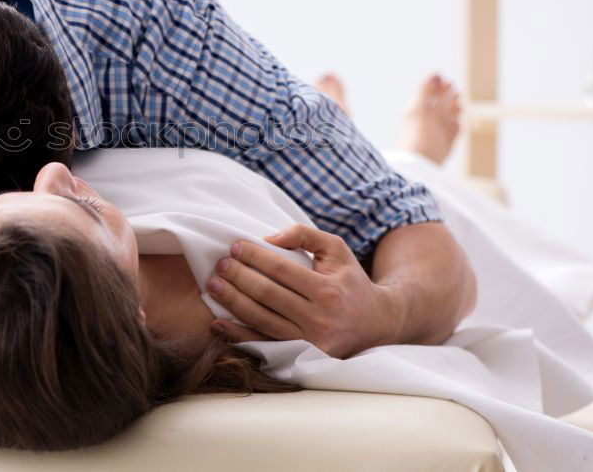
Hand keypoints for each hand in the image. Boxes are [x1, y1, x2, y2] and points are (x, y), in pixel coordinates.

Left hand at [206, 224, 400, 357]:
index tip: (234, 247)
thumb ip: (305, 235)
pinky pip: (264, 345)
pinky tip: (218, 323)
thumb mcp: (337, 249)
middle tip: (219, 265)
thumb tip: (269, 238)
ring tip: (213, 287)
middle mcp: (319, 319)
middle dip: (238, 278)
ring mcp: (310, 342)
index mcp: (328, 290)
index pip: (281, 271)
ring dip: (232, 303)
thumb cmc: (351, 281)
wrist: (378, 323)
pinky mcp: (302, 357)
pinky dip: (238, 335)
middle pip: (267, 295)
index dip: (254, 257)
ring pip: (261, 320)